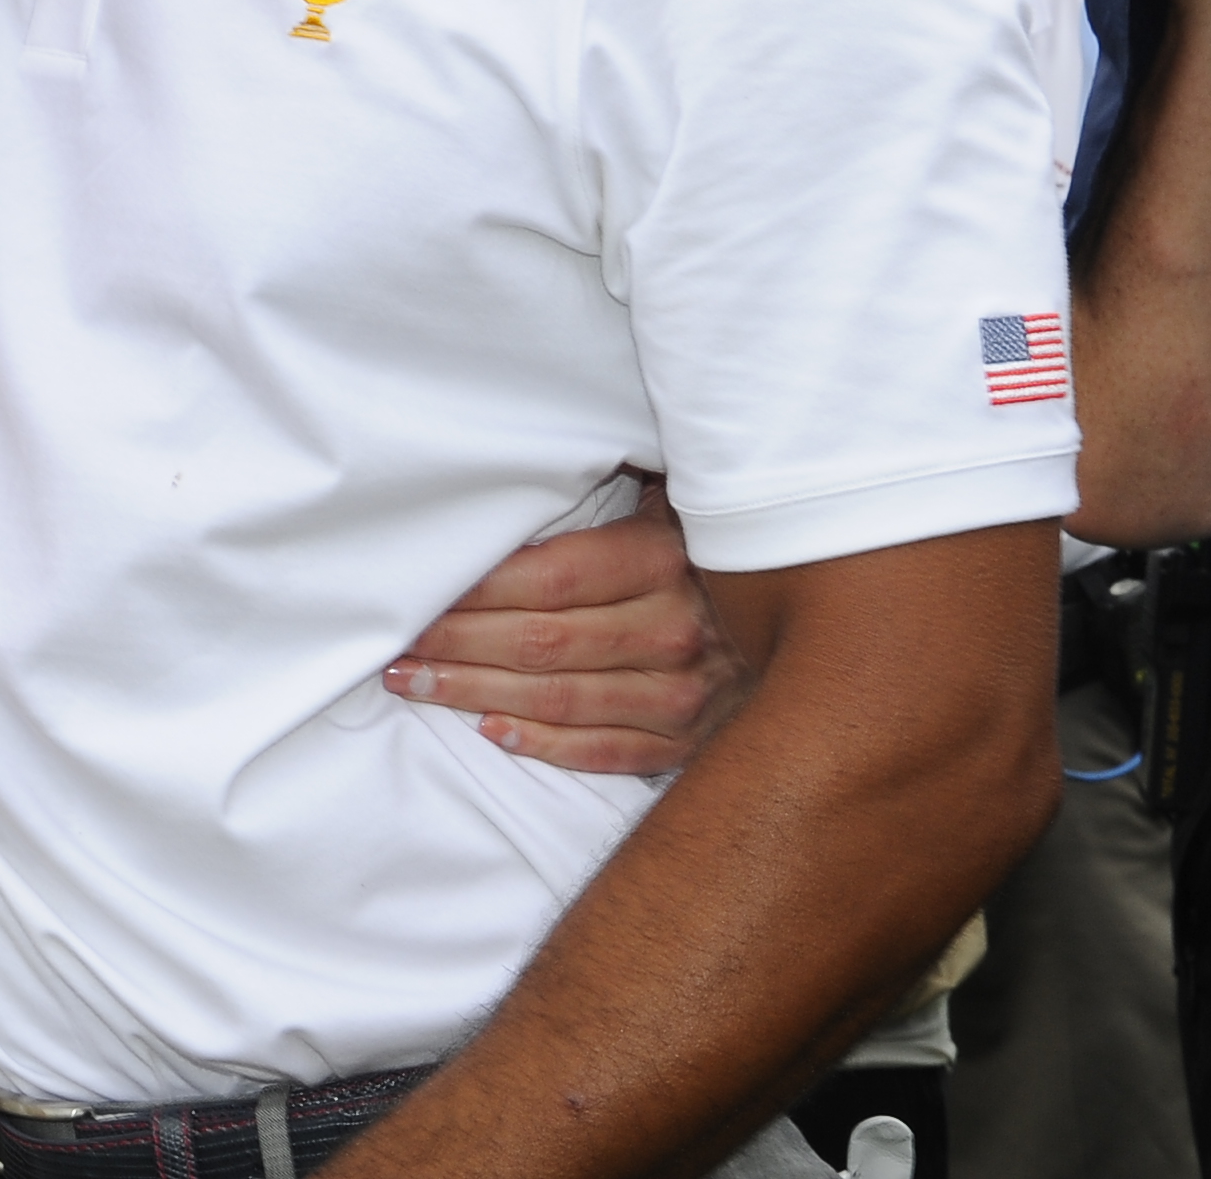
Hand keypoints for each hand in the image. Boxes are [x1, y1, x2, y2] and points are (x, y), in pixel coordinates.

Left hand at [381, 481, 747, 775]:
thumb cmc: (712, 542)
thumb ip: (614, 483)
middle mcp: (677, 630)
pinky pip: (604, 751)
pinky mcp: (689, 740)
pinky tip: (488, 729)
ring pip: (560, 700)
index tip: (419, 591)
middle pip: (541, 644)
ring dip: (475, 693)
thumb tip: (521, 459)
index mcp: (665, 560)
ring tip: (414, 682)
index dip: (476, 591)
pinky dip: (542, 743)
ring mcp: (685, 694)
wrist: (815, 613)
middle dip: (456, 644)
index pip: (550, 580)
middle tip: (396, 644)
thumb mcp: (675, 495)